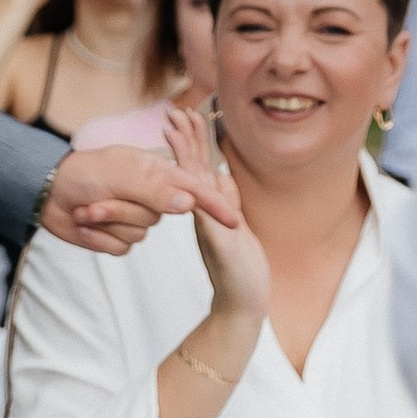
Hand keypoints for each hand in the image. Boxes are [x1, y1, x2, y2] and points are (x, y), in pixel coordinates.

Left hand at [38, 142, 207, 253]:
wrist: (46, 191)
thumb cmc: (84, 173)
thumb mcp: (121, 175)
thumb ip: (156, 191)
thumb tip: (189, 203)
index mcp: (156, 174)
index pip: (194, 192)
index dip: (215, 206)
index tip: (234, 221)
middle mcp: (149, 198)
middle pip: (156, 219)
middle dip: (120, 212)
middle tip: (93, 201)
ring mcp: (134, 220)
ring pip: (137, 235)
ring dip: (106, 224)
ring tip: (85, 209)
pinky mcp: (117, 238)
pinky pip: (119, 248)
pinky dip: (98, 238)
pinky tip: (84, 225)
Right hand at [165, 101, 272, 323]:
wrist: (242, 306)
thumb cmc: (242, 270)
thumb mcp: (236, 227)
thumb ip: (227, 201)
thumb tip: (221, 176)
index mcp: (207, 211)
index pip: (197, 169)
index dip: (191, 141)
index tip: (184, 114)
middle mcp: (203, 216)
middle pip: (190, 170)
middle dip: (185, 139)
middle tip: (174, 111)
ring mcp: (207, 227)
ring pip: (192, 185)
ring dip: (185, 156)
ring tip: (176, 129)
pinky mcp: (217, 240)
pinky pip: (203, 211)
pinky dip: (197, 190)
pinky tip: (196, 171)